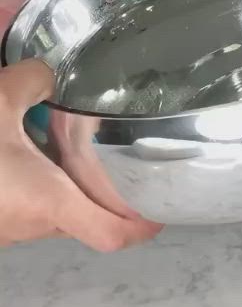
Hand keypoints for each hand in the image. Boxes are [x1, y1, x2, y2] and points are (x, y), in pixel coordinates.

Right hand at [0, 60, 161, 250]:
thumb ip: (31, 81)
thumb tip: (45, 72)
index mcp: (49, 201)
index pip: (114, 234)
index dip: (144, 227)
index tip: (163, 210)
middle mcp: (34, 223)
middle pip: (89, 221)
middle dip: (109, 198)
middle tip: (126, 165)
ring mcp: (9, 228)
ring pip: (56, 214)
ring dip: (70, 189)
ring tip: (80, 152)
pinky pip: (28, 207)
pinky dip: (40, 185)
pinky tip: (31, 150)